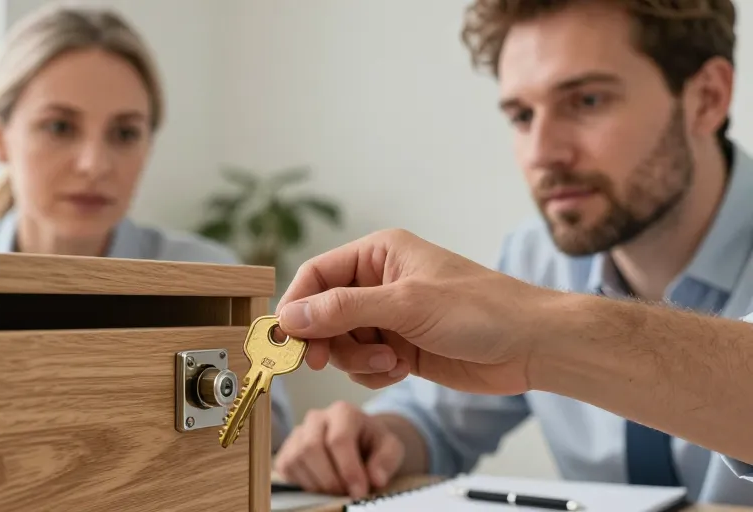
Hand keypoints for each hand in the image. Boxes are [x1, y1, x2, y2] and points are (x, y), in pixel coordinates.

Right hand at [273, 401, 403, 497]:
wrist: (359, 442)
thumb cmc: (372, 444)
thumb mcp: (390, 448)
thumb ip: (386, 460)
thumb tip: (375, 478)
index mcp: (343, 412)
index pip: (338, 440)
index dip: (348, 469)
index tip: (359, 491)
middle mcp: (317, 418)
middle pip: (311, 448)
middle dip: (330, 478)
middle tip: (345, 494)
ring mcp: (298, 433)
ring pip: (296, 459)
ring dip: (317, 483)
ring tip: (336, 490)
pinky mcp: (286, 450)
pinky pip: (286, 467)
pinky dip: (303, 483)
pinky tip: (321, 486)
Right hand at [275, 228, 549, 394]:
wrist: (532, 346)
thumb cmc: (482, 310)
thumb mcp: (406, 305)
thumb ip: (343, 309)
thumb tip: (289, 317)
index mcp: (379, 254)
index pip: (316, 276)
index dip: (297, 307)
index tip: (286, 339)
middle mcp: (379, 283)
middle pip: (323, 314)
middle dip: (329, 341)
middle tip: (325, 362)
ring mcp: (390, 317)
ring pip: (341, 344)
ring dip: (358, 360)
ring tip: (391, 363)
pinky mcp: (401, 348)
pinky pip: (363, 365)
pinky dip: (374, 373)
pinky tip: (402, 369)